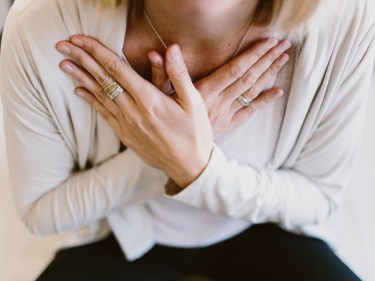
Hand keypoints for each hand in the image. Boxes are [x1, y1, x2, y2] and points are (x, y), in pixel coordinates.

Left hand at [56, 37, 212, 187]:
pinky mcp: (126, 136)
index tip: (80, 38)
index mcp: (150, 100)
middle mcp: (133, 111)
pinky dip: (90, 100)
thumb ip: (179, 74)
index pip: (118, 69)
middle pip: (103, 80)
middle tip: (63, 45)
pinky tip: (79, 91)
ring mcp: (127, 125)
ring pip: (99, 96)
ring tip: (64, 64)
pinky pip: (104, 114)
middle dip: (82, 59)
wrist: (189, 167)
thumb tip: (171, 48)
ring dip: (81, 77)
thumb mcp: (194, 102)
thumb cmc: (195, 133)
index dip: (97, 51)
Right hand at [148, 38, 290, 137]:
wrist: (177, 151)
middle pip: (248, 78)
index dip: (252, 55)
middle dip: (267, 60)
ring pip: (251, 92)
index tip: (268, 42)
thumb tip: (167, 50)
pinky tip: (277, 91)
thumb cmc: (167, 120)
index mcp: (205, 92)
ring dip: (268, 75)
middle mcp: (219, 102)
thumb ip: (164, 73)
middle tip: (284, 45)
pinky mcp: (229, 123)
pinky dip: (264, 101)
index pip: (234, 70)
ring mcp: (226, 114)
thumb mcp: (161, 96)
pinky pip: (250, 111)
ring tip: (283, 59)